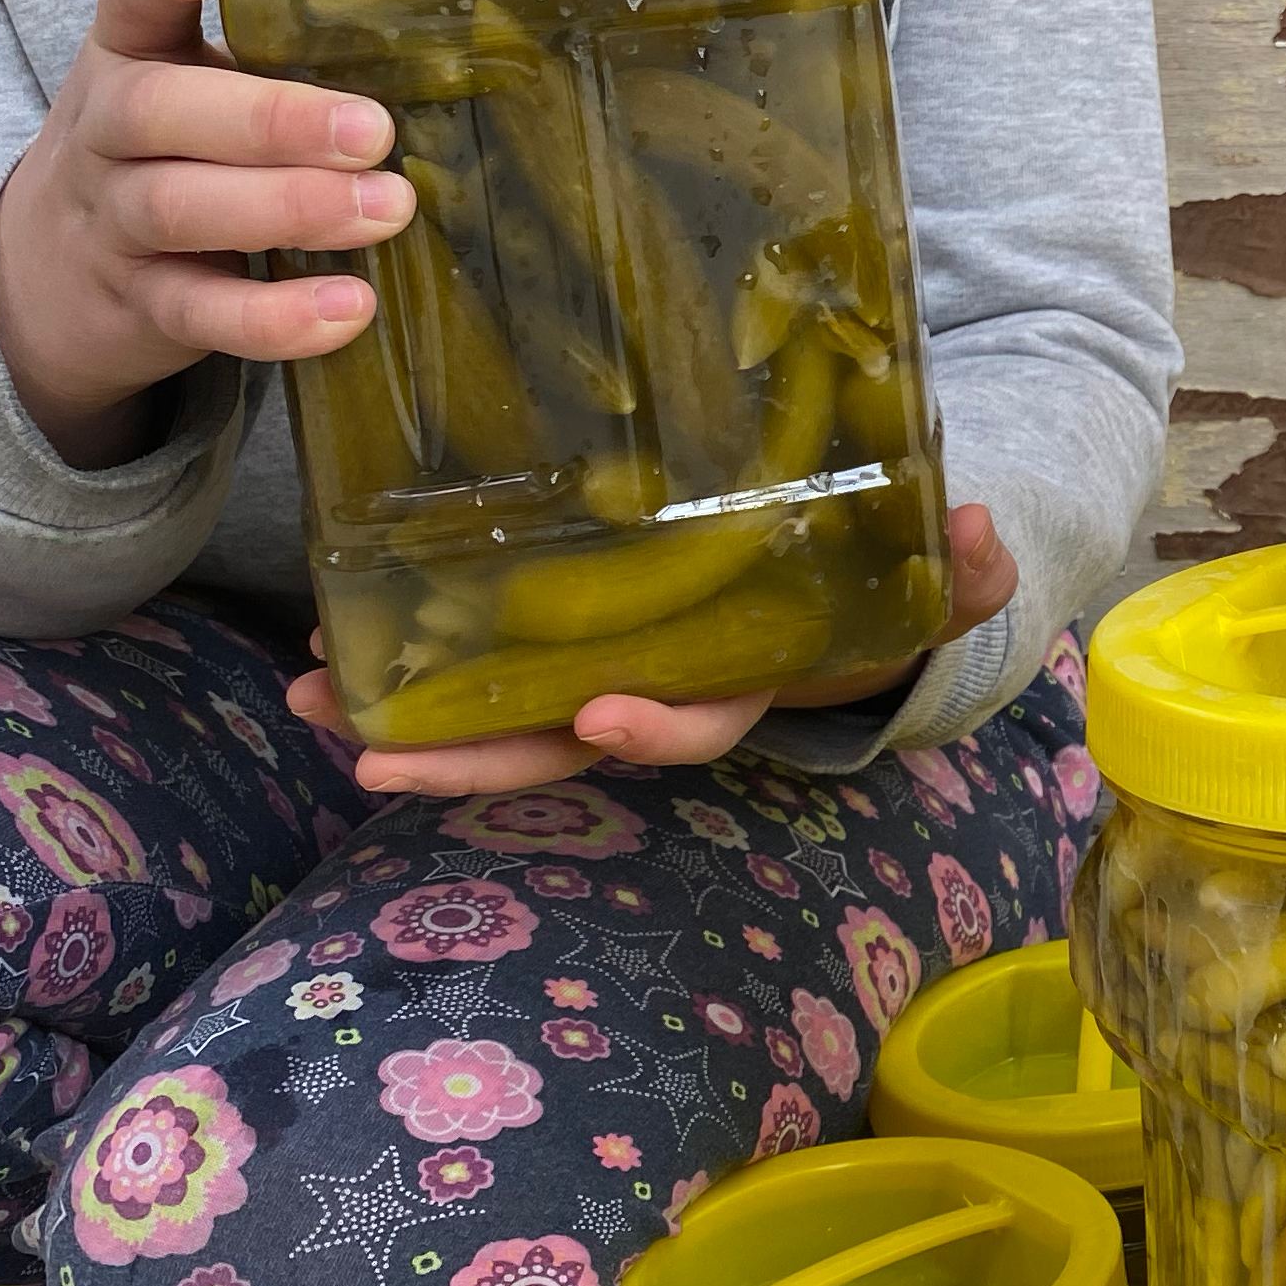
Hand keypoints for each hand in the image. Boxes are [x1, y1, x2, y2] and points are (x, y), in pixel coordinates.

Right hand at [0, 0, 410, 465]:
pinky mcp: (142, 307)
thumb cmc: (164, 155)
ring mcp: (115, 224)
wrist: (46, 277)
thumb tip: (427, 48)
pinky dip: (274, 317)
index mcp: (127, 59)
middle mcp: (105, 135)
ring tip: (386, 209)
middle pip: (159, 113)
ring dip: (291, 208)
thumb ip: (270, 60)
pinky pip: (202, 313)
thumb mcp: (187, 89)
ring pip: (182, 210)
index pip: (130, 2)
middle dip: (271, 120)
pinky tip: (347, 308)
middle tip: (373, 130)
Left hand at [290, 502, 1021, 795]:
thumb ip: (966, 570)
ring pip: (497, 724)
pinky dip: (404, 670)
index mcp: (744, 685)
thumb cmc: (882, 585)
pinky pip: (479, 673)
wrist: (848, 590)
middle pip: (558, 752)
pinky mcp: (562, 647)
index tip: (600, 716)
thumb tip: (978, 526)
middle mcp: (661, 700)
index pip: (697, 723)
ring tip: (307, 695)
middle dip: (467, 760)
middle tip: (372, 752)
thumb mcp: (936, 580)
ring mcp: (602, 680)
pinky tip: (324, 646)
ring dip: (404, 724)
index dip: (653, 729)